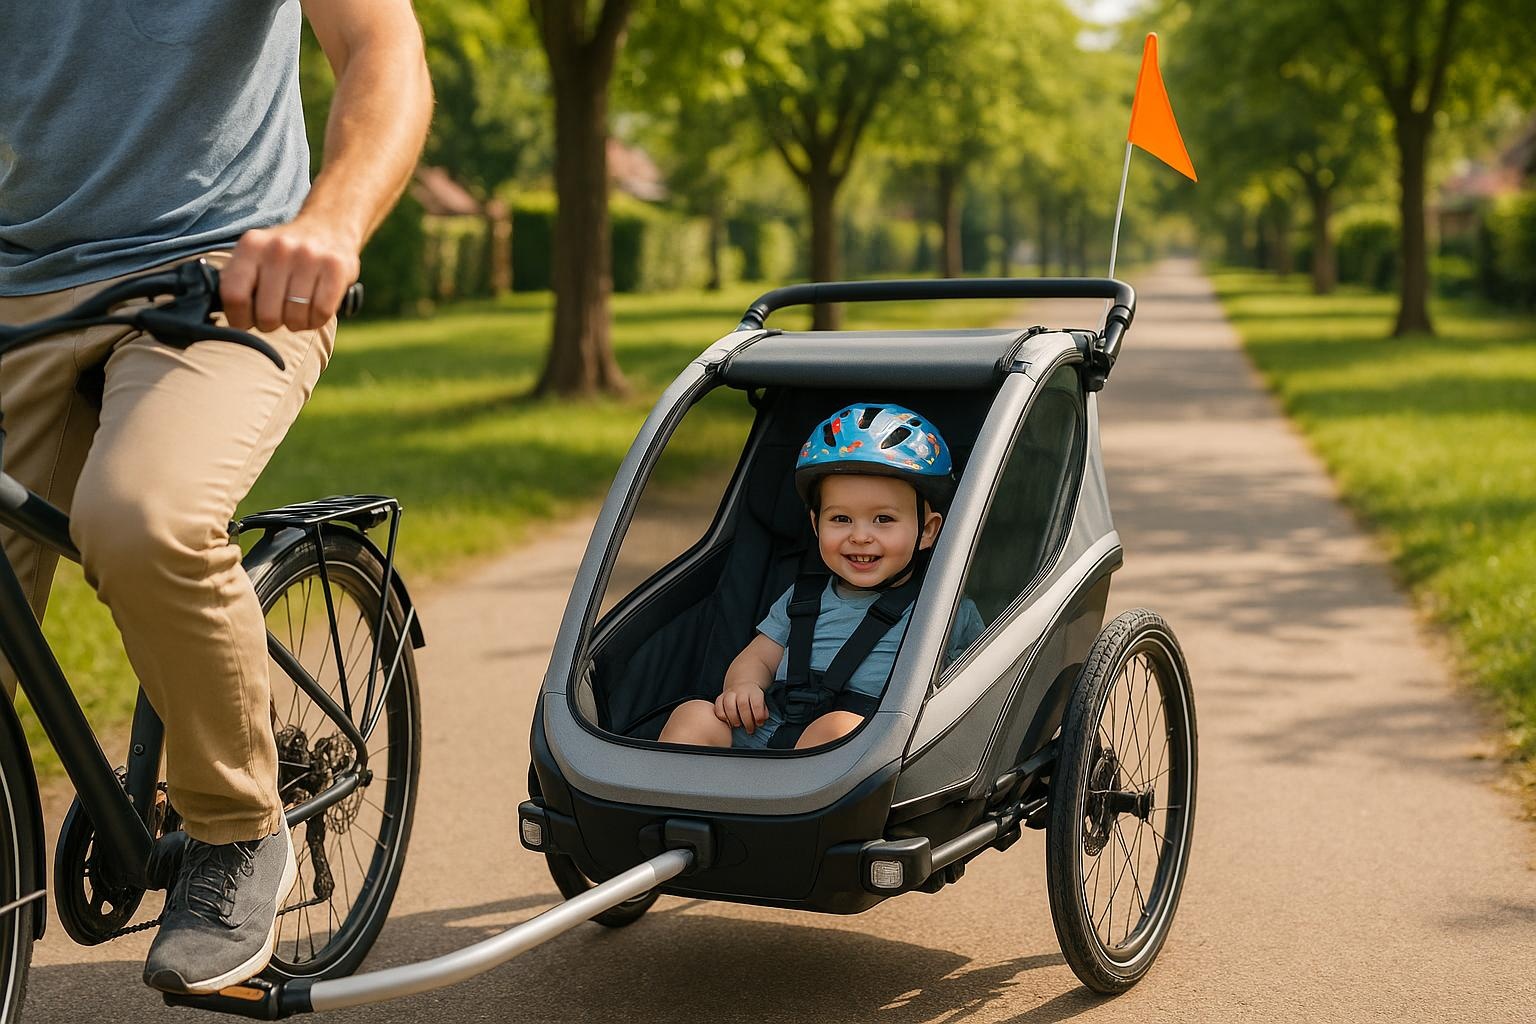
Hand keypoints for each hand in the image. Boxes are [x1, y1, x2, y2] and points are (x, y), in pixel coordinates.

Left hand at [220, 217, 361, 333]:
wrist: (328, 226)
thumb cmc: (285, 256)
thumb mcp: (255, 257)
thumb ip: (237, 281)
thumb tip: (223, 322)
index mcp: (251, 246)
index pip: (234, 295)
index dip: (239, 319)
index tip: (247, 320)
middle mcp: (279, 248)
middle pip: (267, 314)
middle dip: (270, 324)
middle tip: (276, 316)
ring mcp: (309, 256)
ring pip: (294, 318)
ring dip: (295, 324)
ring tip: (297, 311)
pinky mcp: (335, 267)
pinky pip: (321, 313)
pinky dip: (316, 320)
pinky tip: (314, 309)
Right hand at [714, 684, 768, 733]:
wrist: (742, 687)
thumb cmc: (753, 700)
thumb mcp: (762, 703)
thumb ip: (762, 712)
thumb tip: (761, 721)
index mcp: (754, 692)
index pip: (756, 702)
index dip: (758, 715)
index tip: (759, 723)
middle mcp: (741, 691)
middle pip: (742, 704)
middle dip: (746, 720)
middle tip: (749, 729)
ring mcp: (729, 693)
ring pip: (728, 705)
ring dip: (733, 718)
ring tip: (737, 726)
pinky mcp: (720, 698)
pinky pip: (718, 707)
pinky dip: (722, 717)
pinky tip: (728, 722)